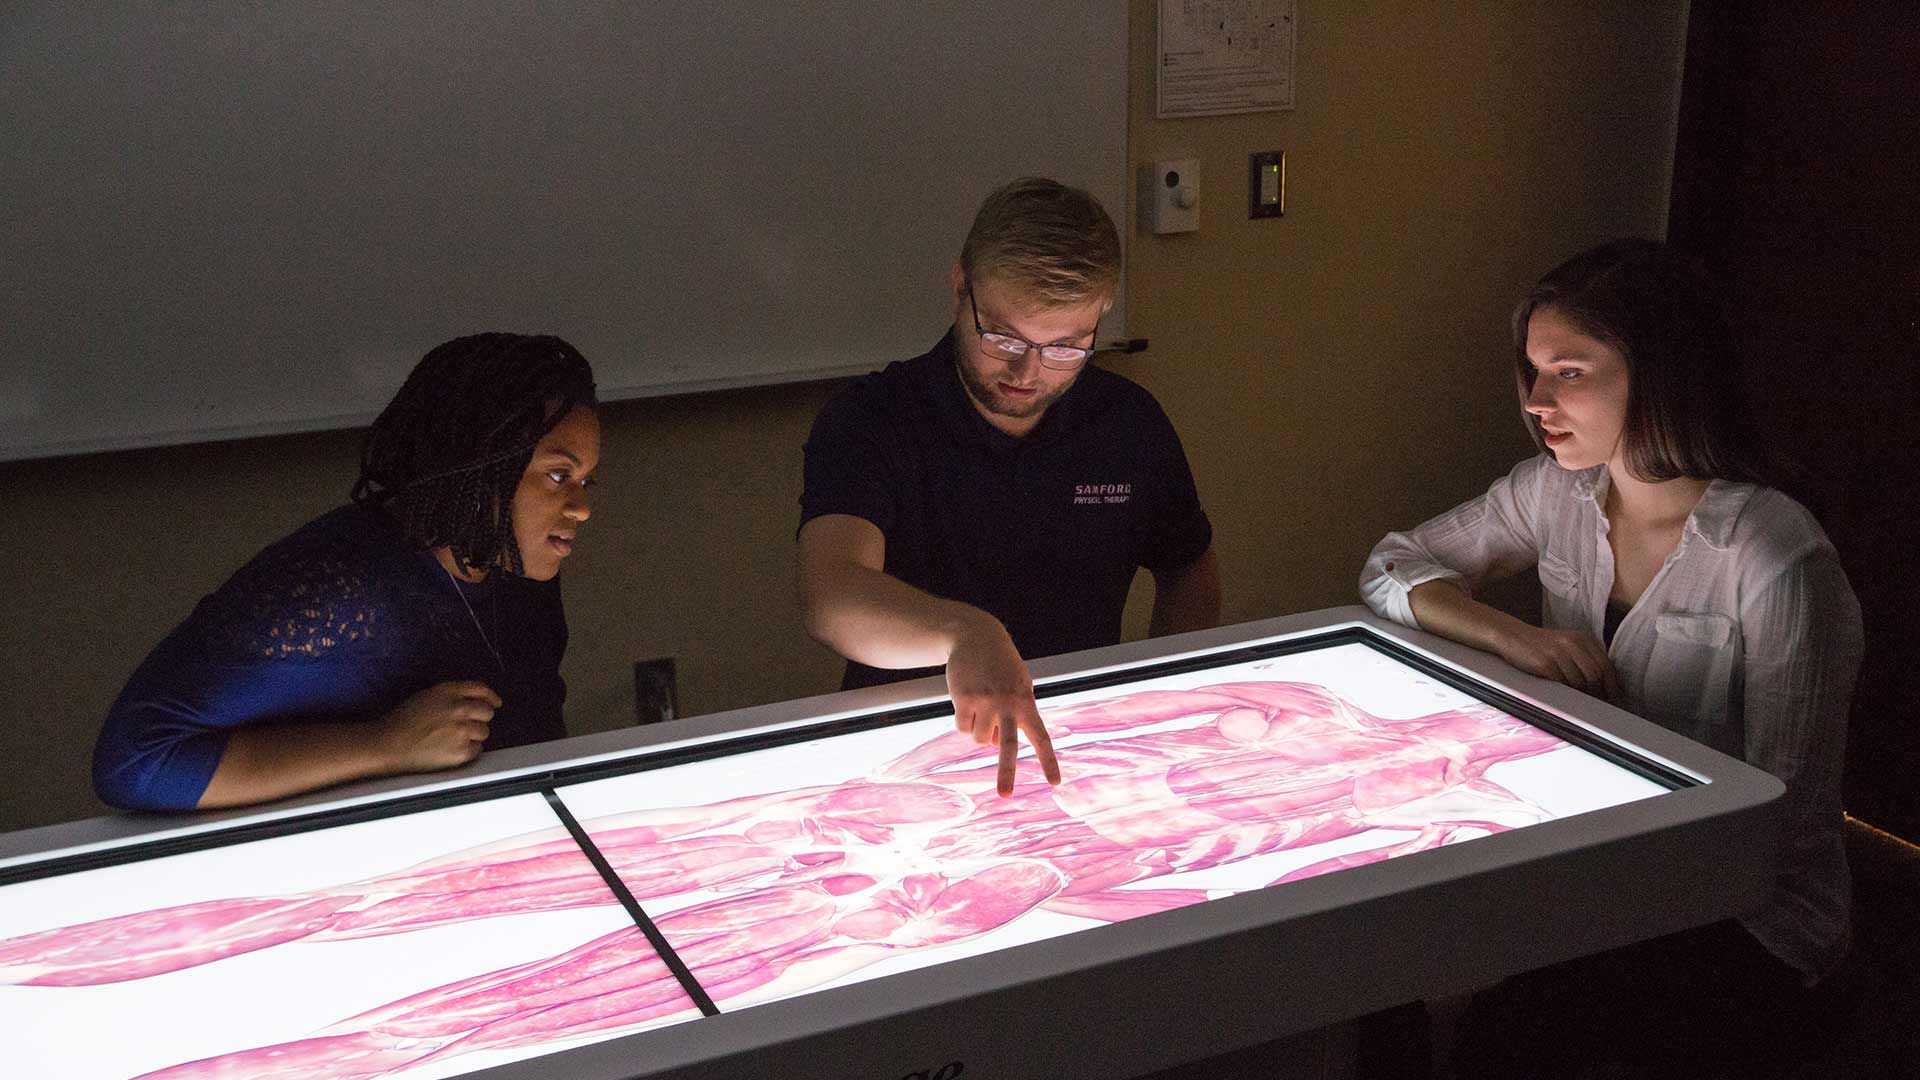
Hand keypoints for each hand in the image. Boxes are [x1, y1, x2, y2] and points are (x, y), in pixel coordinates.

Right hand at [377, 680, 500, 772]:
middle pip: (487, 712)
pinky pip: (477, 750)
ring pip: (484, 732)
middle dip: (479, 718)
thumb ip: (452, 695)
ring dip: (473, 736)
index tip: (495, 702)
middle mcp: (459, 708)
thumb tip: (475, 699)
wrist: (388, 744)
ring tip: (450, 739)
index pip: (481, 689)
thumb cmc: (403, 721)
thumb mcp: (427, 696)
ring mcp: (462, 730)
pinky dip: (467, 751)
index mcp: (449, 691)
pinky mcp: (461, 751)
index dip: (490, 697)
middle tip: (464, 726)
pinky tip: (448, 750)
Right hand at [945, 618, 1061, 795]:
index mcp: (1026, 702)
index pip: (1042, 737)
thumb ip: (1014, 716)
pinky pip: (961, 728)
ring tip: (980, 706)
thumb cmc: (1000, 667)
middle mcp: (1008, 704)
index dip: (1048, 761)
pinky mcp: (964, 698)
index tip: (1055, 784)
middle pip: (1009, 746)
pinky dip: (962, 721)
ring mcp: (985, 701)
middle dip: (1006, 773)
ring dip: (978, 731)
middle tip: (1006, 796)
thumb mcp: (1017, 687)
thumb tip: (994, 746)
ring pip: (978, 739)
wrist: (976, 637)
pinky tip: (966, 700)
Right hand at [1496, 624, 1620, 699]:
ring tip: (1576, 699)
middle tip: (1595, 704)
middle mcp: (1573, 644)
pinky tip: (1561, 693)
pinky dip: (1564, 692)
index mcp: (1583, 639)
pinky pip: (1562, 684)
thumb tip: (1604, 686)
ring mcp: (1559, 653)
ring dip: (1579, 694)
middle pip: (1595, 675)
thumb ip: (1585, 658)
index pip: (1606, 666)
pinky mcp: (1545, 664)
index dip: (1611, 685)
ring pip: (1580, 682)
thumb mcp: (1567, 644)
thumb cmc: (1541, 645)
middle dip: (1596, 693)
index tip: (1612, 699)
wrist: (1512, 636)